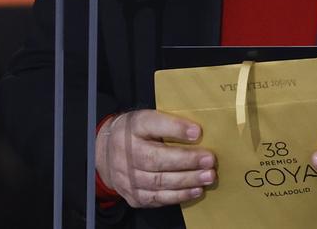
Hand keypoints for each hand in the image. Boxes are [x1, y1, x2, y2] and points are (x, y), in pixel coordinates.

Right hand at [95, 110, 215, 207]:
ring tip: (208, 177)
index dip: (175, 129)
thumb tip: (196, 131)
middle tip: (210, 160)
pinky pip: (156, 198)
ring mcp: (127, 178)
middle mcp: (126, 155)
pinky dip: (178, 196)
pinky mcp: (133, 196)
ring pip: (158, 182)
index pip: (153, 125)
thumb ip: (169, 123)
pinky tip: (195, 190)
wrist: (106, 154)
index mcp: (133, 129)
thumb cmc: (136, 133)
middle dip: (186, 161)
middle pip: (156, 160)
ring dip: (187, 181)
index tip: (197, 131)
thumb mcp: (148, 119)